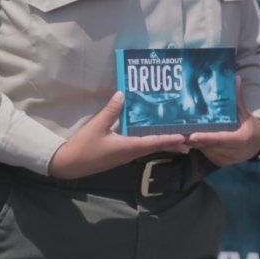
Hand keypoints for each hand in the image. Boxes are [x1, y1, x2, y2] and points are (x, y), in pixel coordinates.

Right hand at [47, 92, 189, 179]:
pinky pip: (140, 148)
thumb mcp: (96, 126)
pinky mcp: (120, 155)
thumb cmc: (84, 147)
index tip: (184, 138)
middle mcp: (130, 153)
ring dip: (162, 144)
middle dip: (172, 144)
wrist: (70, 165)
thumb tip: (122, 93)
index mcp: (128, 147)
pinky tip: (152, 138)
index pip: (154, 142)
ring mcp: (125, 155)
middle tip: (190, 142)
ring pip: (148, 148)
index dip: (170, 139)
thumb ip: (111, 110)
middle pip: (155, 147)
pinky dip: (150, 142)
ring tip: (177, 140)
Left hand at [187, 86, 259, 165]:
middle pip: (210, 145)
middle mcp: (233, 152)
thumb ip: (238, 99)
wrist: (258, 145)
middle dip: (194, 138)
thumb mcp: (245, 113)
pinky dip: (200, 145)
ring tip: (181, 132)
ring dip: (195, 142)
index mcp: (240, 140)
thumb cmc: (250, 126)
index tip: (193, 135)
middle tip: (179, 129)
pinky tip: (191, 137)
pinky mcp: (220, 162)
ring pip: (206, 150)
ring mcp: (226, 159)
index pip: (221, 139)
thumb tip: (235, 78)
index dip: (206, 138)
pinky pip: (206, 153)